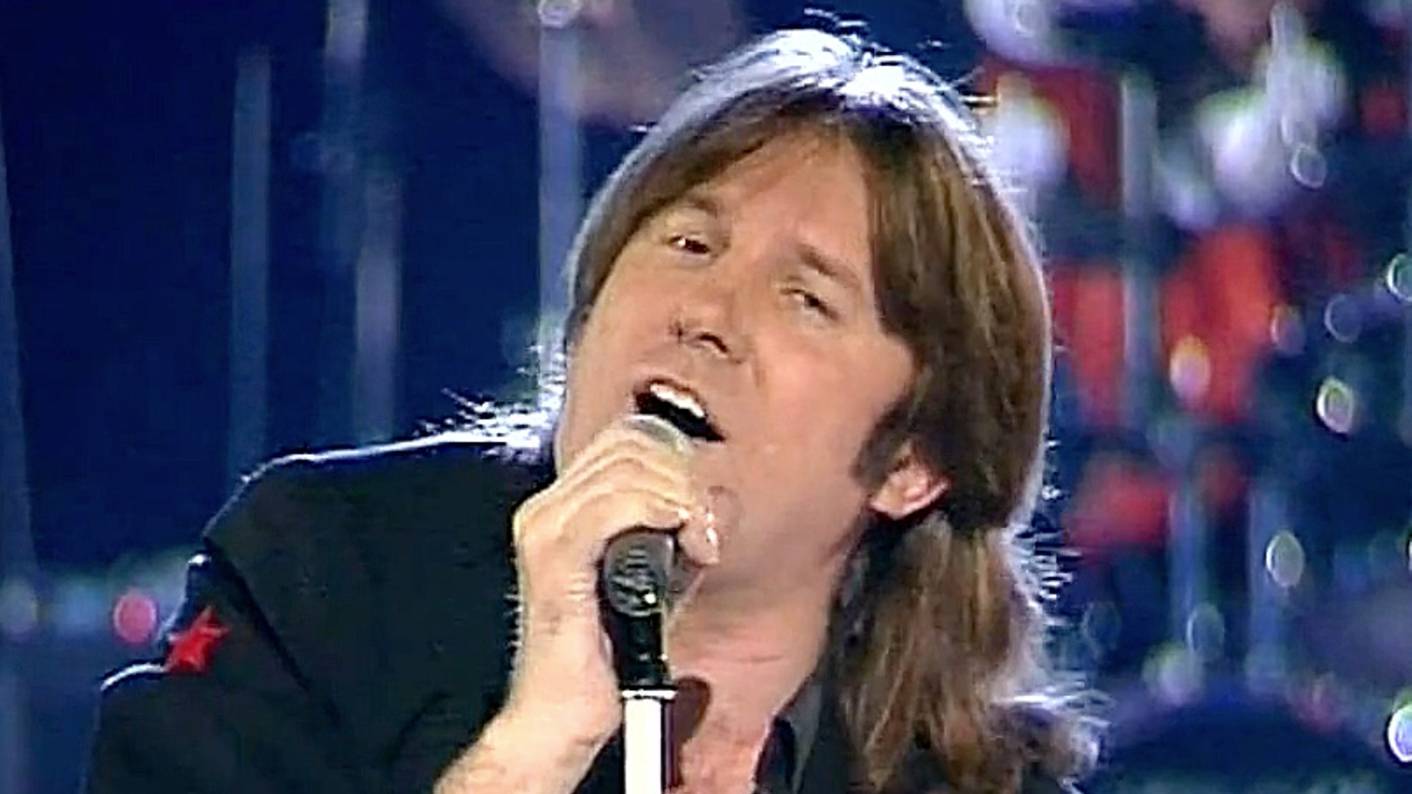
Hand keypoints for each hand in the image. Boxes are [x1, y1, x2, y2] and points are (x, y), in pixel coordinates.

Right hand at [503, 416, 720, 747]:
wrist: (561, 717)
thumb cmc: (605, 658)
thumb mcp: (653, 580)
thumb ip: (678, 533)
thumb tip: (720, 498)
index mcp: (562, 507)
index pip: (625, 439)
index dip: (678, 457)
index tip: (706, 508)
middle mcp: (545, 509)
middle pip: (629, 444)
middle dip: (686, 476)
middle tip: (709, 528)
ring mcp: (543, 530)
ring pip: (627, 467)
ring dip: (682, 496)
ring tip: (702, 541)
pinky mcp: (553, 559)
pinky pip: (613, 505)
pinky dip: (660, 510)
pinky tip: (685, 537)